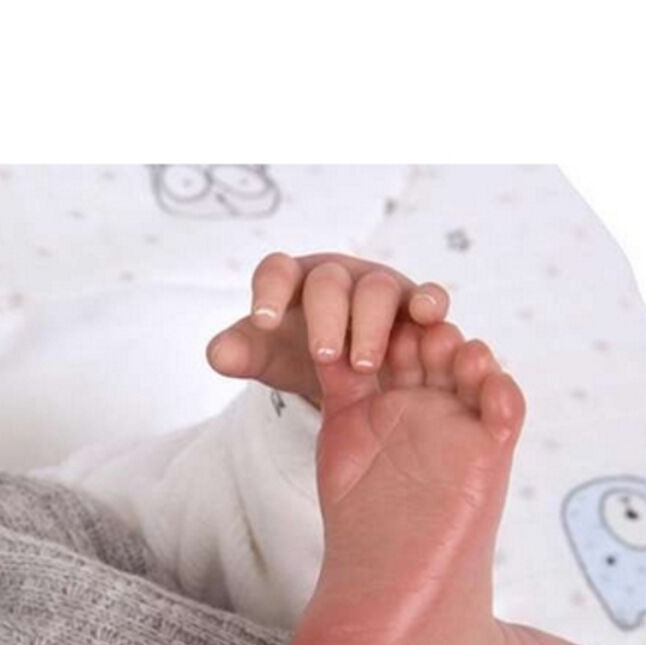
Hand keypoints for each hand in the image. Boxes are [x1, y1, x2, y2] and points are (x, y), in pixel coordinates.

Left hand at [206, 252, 451, 405]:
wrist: (346, 372)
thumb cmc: (298, 354)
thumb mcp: (267, 357)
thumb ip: (242, 353)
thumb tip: (217, 355)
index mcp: (292, 282)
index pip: (276, 272)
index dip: (269, 291)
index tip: (262, 321)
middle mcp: (335, 276)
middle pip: (329, 282)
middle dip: (326, 317)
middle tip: (323, 356)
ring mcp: (377, 287)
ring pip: (377, 289)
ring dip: (370, 325)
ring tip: (363, 367)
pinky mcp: (414, 304)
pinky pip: (426, 295)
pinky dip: (428, 302)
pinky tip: (427, 318)